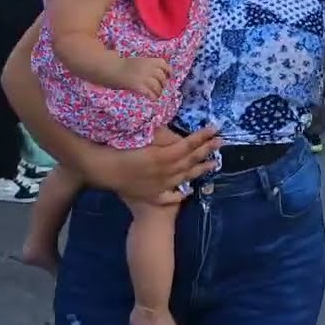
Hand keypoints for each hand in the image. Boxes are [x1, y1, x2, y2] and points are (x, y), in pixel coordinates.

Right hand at [103, 125, 222, 203]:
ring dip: (200, 170)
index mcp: (164, 156)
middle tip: (221, 142)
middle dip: (207, 150)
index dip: (203, 136)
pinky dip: (179, 194)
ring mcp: (161, 186)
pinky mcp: (152, 196)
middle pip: (190, 160)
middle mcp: (166, 172)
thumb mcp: (143, 138)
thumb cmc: (119, 148)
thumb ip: (163, 136)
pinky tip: (186, 193)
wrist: (103, 171)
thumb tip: (178, 135)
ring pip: (184, 177)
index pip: (189, 144)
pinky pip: (169, 196)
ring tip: (214, 164)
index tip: (216, 128)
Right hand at [116, 57, 171, 98]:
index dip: (168, 71)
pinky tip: (152, 98)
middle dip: (162, 84)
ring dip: (158, 92)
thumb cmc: (122, 65)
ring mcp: (144, 77)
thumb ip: (148, 66)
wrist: (111, 68)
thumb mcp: (138, 61)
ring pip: (158, 86)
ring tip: (156, 95)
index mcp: (149, 60)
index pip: (164, 65)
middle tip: (160, 88)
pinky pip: (150, 93)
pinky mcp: (139, 86)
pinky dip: (153, 97)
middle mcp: (149, 68)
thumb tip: (158, 75)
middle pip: (162, 78)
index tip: (168, 76)